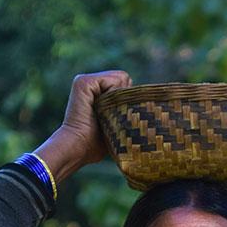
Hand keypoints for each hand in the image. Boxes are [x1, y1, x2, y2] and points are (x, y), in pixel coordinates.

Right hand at [33, 69, 132, 185]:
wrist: (79, 148)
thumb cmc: (97, 143)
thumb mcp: (116, 122)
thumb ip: (125, 107)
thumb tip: (147, 105)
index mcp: (97, 90)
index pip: (125, 85)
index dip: (127, 100)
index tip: (115, 118)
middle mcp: (91, 82)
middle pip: (126, 79)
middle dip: (125, 98)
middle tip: (110, 116)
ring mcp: (86, 80)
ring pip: (122, 78)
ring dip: (120, 98)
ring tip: (104, 113)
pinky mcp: (84, 81)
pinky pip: (114, 81)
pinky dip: (114, 95)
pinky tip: (100, 108)